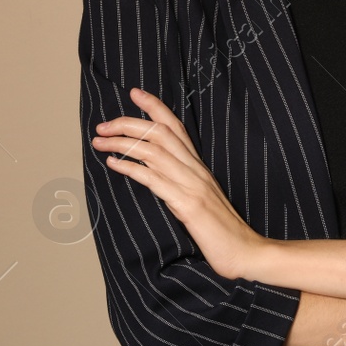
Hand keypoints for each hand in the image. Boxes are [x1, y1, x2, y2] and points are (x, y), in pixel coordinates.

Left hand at [91, 86, 267, 280]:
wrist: (246, 252)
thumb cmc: (222, 231)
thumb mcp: (201, 200)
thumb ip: (182, 185)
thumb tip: (156, 178)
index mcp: (199, 167)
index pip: (176, 127)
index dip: (155, 107)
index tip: (134, 93)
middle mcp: (196, 170)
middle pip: (160, 132)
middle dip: (128, 123)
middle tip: (102, 125)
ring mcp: (192, 186)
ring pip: (154, 151)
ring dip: (122, 143)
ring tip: (99, 142)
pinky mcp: (188, 205)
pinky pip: (154, 179)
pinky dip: (131, 168)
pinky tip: (113, 164)